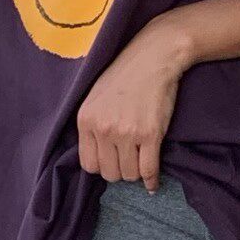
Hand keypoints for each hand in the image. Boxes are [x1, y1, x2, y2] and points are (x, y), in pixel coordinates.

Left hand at [76, 17, 191, 191]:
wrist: (154, 57)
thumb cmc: (126, 75)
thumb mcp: (95, 97)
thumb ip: (92, 125)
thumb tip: (97, 157)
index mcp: (86, 120)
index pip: (89, 165)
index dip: (102, 166)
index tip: (112, 160)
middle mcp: (103, 129)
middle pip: (109, 174)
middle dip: (120, 170)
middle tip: (129, 159)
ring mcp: (127, 133)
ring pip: (130, 175)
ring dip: (136, 172)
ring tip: (141, 160)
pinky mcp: (151, 134)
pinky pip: (149, 170)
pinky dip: (152, 181)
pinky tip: (153, 183)